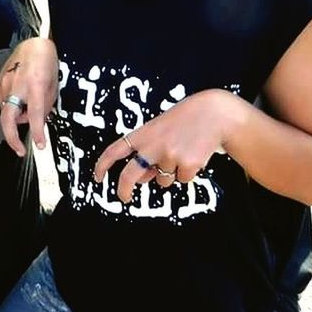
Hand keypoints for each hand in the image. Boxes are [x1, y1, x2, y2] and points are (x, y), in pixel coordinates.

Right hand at [0, 37, 58, 156]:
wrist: (33, 44)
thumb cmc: (45, 61)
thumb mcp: (54, 85)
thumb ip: (46, 105)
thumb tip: (39, 121)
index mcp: (35, 86)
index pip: (35, 115)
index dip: (37, 133)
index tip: (40, 145)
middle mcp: (17, 86)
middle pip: (8, 120)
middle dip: (12, 138)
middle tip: (19, 149)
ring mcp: (5, 84)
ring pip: (7, 112)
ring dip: (17, 116)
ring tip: (28, 106)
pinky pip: (4, 102)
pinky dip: (12, 105)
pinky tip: (20, 97)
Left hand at [93, 89, 245, 202]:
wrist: (214, 114)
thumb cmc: (184, 121)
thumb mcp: (159, 130)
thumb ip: (148, 153)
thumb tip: (140, 180)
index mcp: (142, 134)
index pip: (114, 150)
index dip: (102, 165)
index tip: (97, 178)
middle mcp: (152, 146)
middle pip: (129, 175)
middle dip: (124, 190)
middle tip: (124, 198)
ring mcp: (169, 156)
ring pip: (162, 181)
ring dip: (170, 173)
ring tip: (183, 150)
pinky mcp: (188, 165)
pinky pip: (182, 180)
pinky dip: (187, 172)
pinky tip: (194, 154)